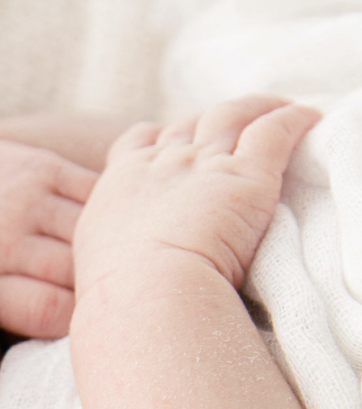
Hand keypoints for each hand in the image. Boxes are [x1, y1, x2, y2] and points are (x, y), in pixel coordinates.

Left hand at [0, 124, 97, 337]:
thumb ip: (26, 324)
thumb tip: (87, 348)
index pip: (49, 311)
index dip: (81, 321)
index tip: (91, 320)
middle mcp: (0, 241)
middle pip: (75, 271)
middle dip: (101, 283)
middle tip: (118, 289)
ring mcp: (23, 201)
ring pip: (92, 230)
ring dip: (114, 245)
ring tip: (125, 259)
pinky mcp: (44, 168)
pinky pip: (98, 192)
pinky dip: (115, 209)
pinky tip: (118, 224)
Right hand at [74, 96, 321, 296]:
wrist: (145, 296)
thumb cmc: (121, 300)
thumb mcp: (101, 267)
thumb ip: (115, 253)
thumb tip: (125, 267)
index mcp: (121, 186)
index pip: (140, 141)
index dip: (162, 138)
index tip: (177, 142)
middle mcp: (160, 165)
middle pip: (189, 125)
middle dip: (210, 122)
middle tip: (235, 127)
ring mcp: (203, 165)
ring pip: (233, 117)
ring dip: (257, 108)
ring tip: (279, 107)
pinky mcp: (246, 175)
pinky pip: (274, 131)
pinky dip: (293, 120)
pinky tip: (308, 118)